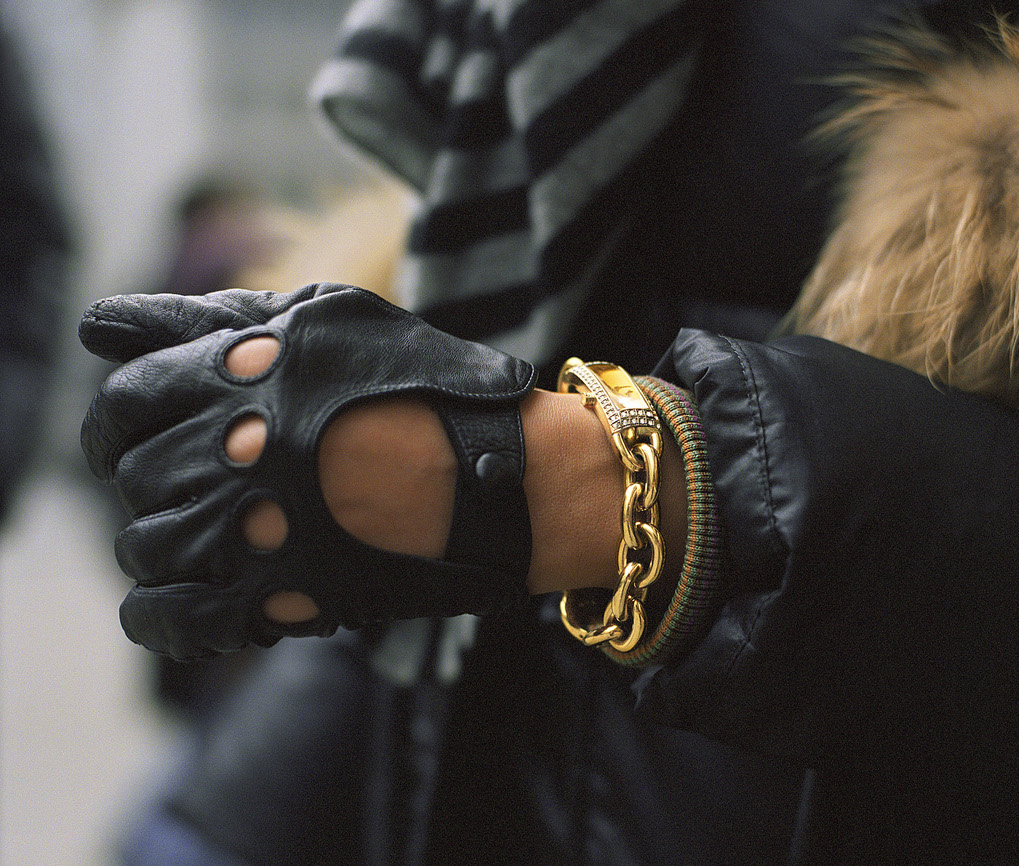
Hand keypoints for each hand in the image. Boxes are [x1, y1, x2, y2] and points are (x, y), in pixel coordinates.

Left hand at [81, 284, 535, 659]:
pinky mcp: (283, 596)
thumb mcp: (328, 321)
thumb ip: (212, 316)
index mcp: (249, 373)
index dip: (118, 424)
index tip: (131, 440)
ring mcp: (259, 526)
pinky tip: (186, 598)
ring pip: (146, 546)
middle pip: (135, 475)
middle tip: (200, 484)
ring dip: (166, 541)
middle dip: (155, 479)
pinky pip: (171, 617)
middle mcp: (242, 448)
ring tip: (218, 532)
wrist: (509, 475)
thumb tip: (98, 327)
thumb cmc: (427, 386)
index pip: (125, 401)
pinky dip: (161, 614)